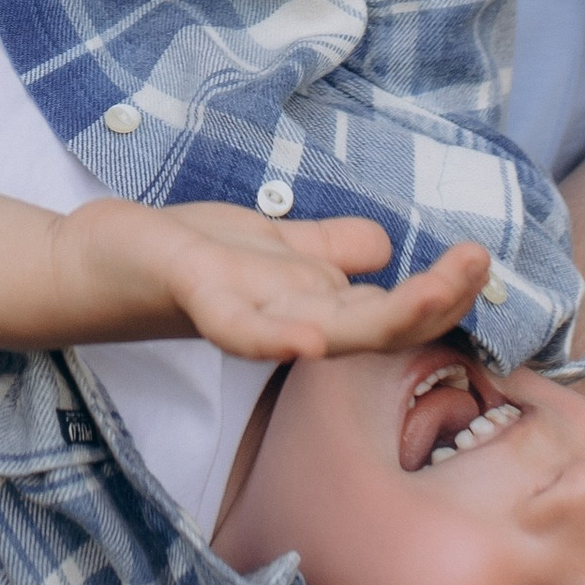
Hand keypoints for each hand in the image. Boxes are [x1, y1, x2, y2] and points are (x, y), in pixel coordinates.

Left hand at [54, 197, 492, 362]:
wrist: (102, 262)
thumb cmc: (190, 260)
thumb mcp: (273, 246)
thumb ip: (329, 250)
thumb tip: (388, 248)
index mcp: (310, 303)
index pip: (388, 308)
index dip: (438, 294)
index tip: (482, 263)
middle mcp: (287, 317)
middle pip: (370, 324)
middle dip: (432, 302)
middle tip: (480, 268)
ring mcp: (244, 310)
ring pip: (322, 326)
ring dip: (380, 315)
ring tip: (434, 294)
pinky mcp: (195, 292)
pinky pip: (239, 326)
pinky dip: (274, 336)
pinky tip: (309, 338)